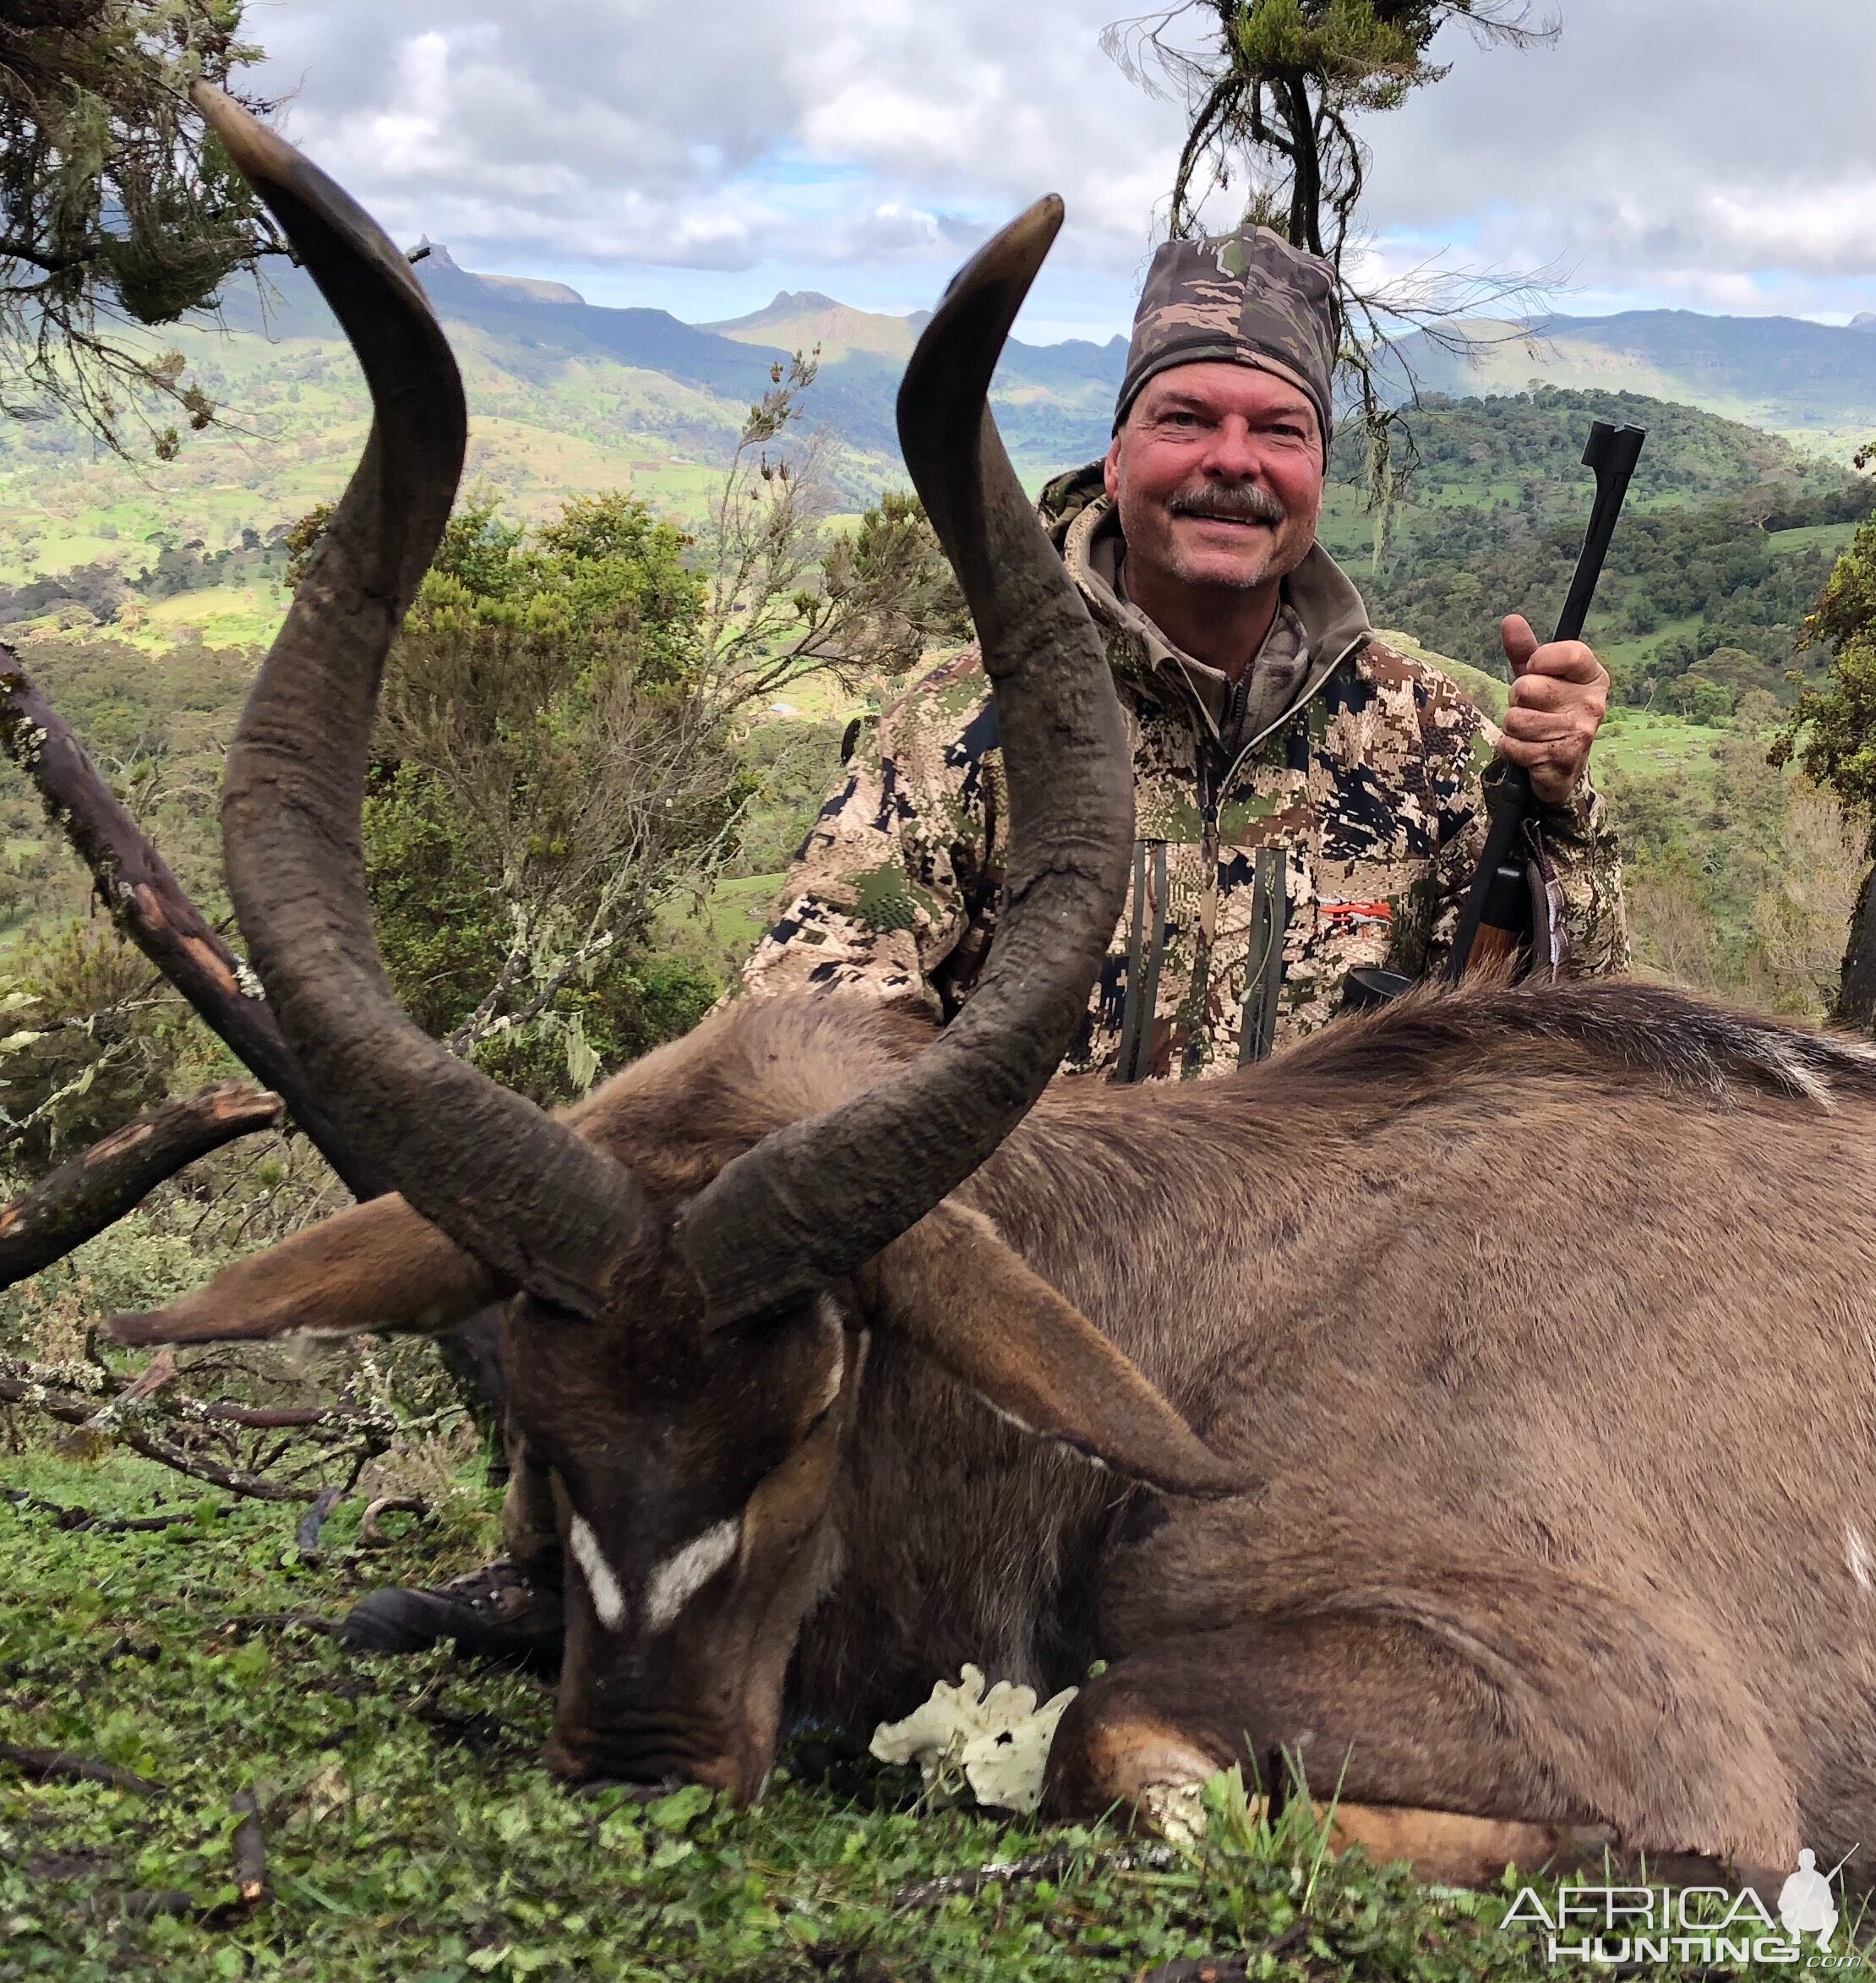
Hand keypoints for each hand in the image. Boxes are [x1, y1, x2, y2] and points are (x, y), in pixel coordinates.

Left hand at [1497, 614, 1608, 805]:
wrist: (1561, 766)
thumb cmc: (1548, 713)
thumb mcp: (1537, 678)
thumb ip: (1523, 650)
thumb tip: (1511, 619)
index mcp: (1592, 677)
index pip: (1569, 653)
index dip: (1540, 659)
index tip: (1533, 668)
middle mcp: (1593, 703)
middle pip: (1527, 688)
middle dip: (1516, 699)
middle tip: (1530, 707)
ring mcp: (1581, 732)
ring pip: (1516, 720)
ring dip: (1512, 727)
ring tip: (1529, 730)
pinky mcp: (1563, 759)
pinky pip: (1513, 746)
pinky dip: (1510, 749)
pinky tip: (1527, 750)